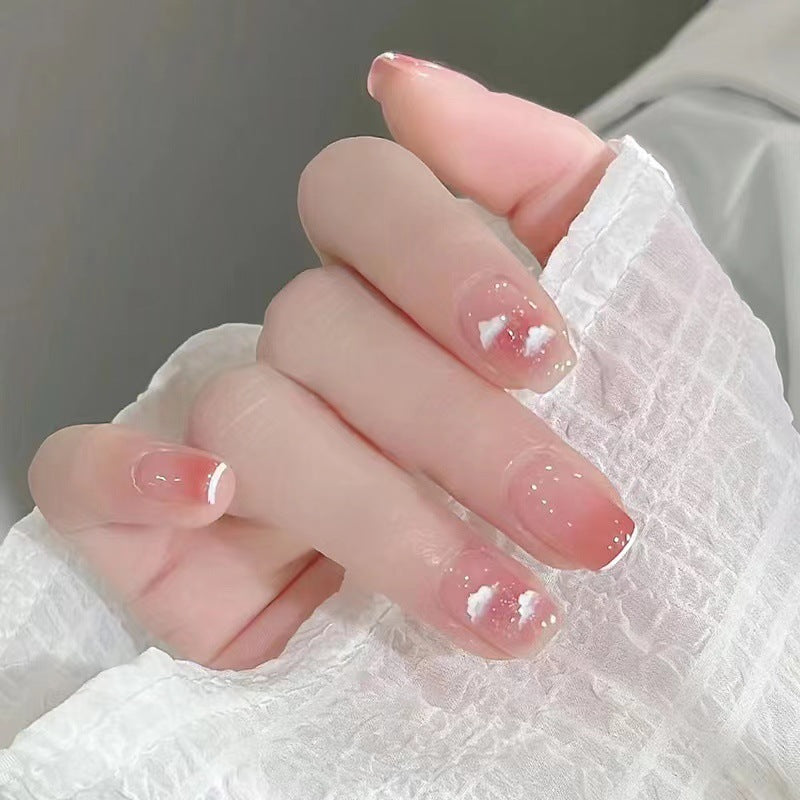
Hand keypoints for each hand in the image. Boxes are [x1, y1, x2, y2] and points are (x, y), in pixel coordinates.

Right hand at [29, 54, 633, 668]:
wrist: (582, 614)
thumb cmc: (602, 459)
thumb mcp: (615, 304)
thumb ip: (532, 176)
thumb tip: (404, 88)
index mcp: (386, 291)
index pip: (357, 195)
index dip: (441, 256)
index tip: (544, 355)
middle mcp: (300, 354)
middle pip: (324, 325)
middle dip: (465, 434)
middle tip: (581, 525)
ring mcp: (221, 434)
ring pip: (248, 419)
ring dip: (385, 517)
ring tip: (504, 608)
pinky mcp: (155, 532)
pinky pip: (78, 473)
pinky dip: (129, 475)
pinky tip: (213, 499)